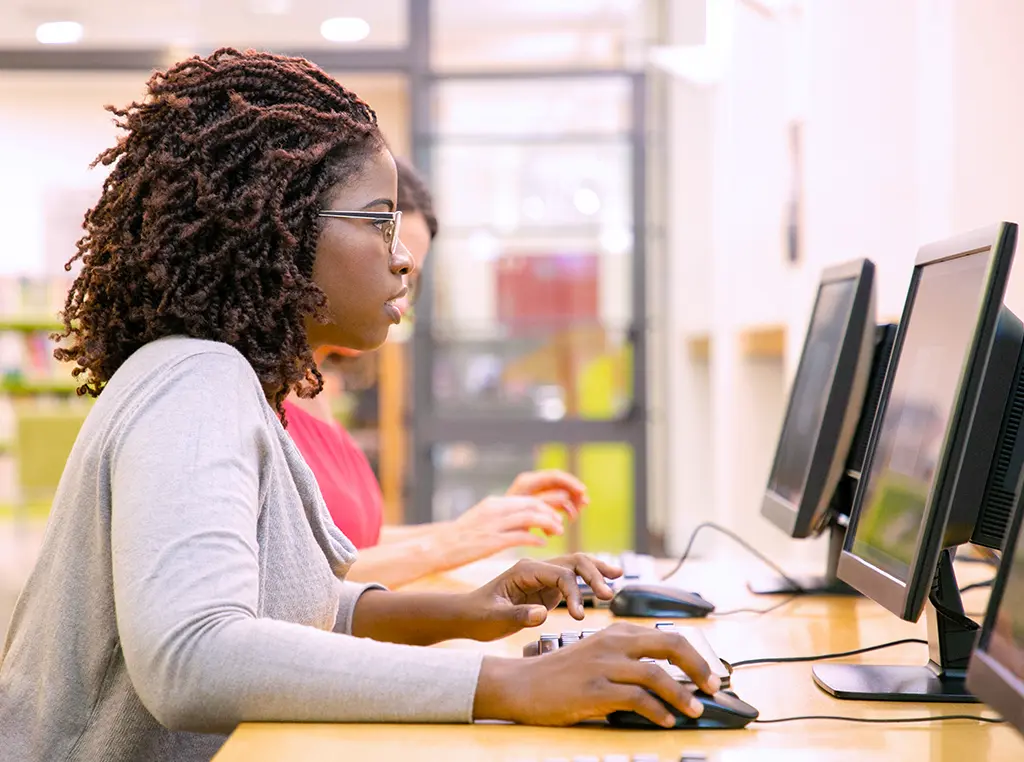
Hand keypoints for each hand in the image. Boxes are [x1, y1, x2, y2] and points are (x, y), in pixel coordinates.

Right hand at [435, 495, 565, 570]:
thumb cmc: (459, 538)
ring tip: (557, 532)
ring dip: (548, 524)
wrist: (437, 547)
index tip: (555, 515)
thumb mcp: (481, 520)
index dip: (546, 505)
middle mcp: (495, 509)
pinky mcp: (491, 540)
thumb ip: (501, 518)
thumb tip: (521, 523)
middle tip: (561, 524)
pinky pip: (520, 536)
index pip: (528, 498)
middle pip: (533, 504)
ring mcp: (493, 524)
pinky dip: (535, 538)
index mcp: (494, 503)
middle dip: (551, 512)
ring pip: (530, 517)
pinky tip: (542, 544)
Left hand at [456, 555, 621, 641]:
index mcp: (525, 570)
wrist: (467, 616)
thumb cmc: (477, 616)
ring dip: (596, 573)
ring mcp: (543, 577)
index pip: (560, 574)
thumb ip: (518, 615)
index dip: (574, 593)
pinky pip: (573, 580)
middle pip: (574, 562)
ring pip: (577, 566)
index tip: (579, 616)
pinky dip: (590, 581)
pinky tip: (606, 584)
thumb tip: (543, 614)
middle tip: (609, 595)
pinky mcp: (547, 588)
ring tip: (618, 579)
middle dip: (594, 575)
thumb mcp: (494, 618)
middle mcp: (537, 569)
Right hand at [474, 623, 721, 726]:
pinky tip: (665, 720)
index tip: (709, 675)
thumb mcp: (596, 655)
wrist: (521, 684)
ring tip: (695, 710)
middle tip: (713, 687)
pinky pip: (635, 698)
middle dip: (698, 667)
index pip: (667, 635)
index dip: (694, 655)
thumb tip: (664, 676)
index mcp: (616, 632)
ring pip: (656, 674)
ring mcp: (603, 666)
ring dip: (682, 694)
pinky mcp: (593, 690)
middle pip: (669, 645)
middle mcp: (612, 643)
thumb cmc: (560, 674)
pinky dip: (657, 710)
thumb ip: (626, 658)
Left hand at [506, 469, 588, 519]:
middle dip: (574, 494)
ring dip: (569, 505)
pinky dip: (560, 513)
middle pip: (560, 484)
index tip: (583, 492)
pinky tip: (562, 522)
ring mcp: (533, 494)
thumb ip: (545, 503)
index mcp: (527, 482)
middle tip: (584, 504)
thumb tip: (565, 497)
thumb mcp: (526, 512)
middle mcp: (531, 484)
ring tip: (574, 517)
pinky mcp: (535, 505)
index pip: (556, 476)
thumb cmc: (503, 522)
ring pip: (559, 495)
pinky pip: (554, 505)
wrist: (490, 532)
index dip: (571, 482)